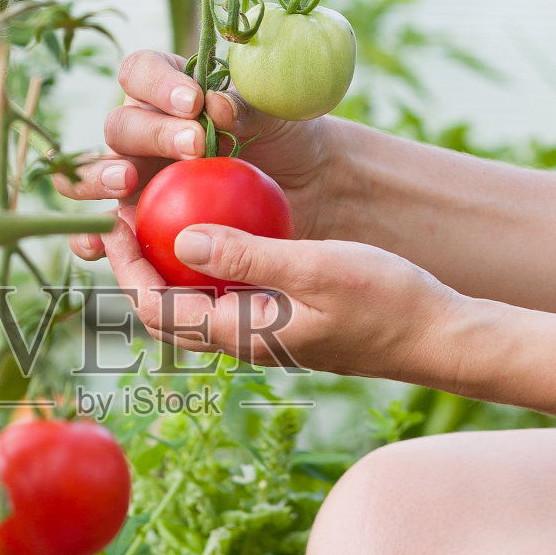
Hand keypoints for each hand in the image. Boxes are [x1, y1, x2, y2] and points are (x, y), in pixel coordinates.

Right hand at [54, 50, 348, 259]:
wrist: (306, 188)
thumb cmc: (287, 137)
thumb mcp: (275, 112)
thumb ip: (244, 105)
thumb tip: (214, 104)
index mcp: (167, 91)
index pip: (140, 73)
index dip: (157, 83)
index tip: (194, 100)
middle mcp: (143, 132)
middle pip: (121, 125)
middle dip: (151, 134)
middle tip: (193, 147)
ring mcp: (134, 179)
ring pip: (93, 173)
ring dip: (98, 175)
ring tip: (125, 182)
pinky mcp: (137, 224)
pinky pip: (102, 232)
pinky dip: (89, 237)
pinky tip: (98, 244)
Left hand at [102, 212, 466, 382]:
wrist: (439, 336)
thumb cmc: (387, 300)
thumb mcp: (317, 267)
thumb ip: (248, 254)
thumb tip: (181, 238)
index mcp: (244, 335)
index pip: (158, 309)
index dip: (127, 268)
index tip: (115, 220)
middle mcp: (244, 342)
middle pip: (166, 311)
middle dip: (137, 267)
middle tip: (127, 212)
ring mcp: (264, 335)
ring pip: (195, 305)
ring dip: (170, 266)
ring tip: (161, 213)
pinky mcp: (282, 323)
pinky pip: (228, 296)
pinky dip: (210, 265)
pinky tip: (220, 223)